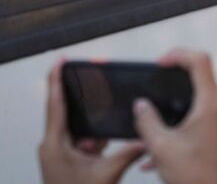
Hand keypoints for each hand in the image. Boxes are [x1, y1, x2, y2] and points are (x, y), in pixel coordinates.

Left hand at [39, 61, 144, 183]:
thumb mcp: (107, 174)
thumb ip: (128, 152)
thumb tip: (145, 137)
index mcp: (55, 144)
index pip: (55, 104)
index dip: (57, 80)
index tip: (60, 61)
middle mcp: (53, 146)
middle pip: (69, 114)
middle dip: (88, 111)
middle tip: (96, 95)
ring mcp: (59, 154)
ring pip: (80, 131)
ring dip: (94, 135)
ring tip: (99, 151)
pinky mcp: (67, 160)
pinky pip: (83, 143)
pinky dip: (95, 144)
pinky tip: (102, 153)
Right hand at [133, 50, 216, 183]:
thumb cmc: (194, 177)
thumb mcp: (160, 146)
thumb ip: (147, 120)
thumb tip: (141, 105)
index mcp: (211, 105)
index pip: (200, 61)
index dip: (179, 54)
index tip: (161, 62)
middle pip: (201, 78)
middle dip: (174, 82)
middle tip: (155, 88)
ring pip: (200, 99)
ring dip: (177, 107)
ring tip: (155, 125)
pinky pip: (203, 116)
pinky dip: (184, 122)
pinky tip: (163, 147)